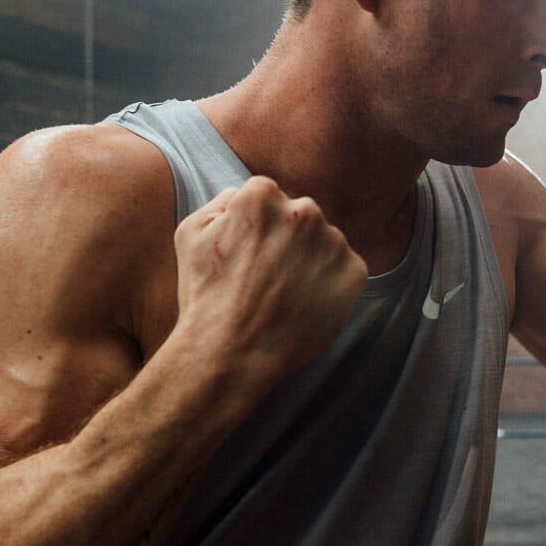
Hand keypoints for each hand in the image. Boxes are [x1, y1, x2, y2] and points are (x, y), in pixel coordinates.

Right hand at [173, 176, 367, 396]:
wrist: (231, 352)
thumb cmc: (205, 295)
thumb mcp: (191, 232)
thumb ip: (222, 200)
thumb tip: (246, 194)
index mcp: (262, 194)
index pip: (267, 197)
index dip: (254, 228)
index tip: (247, 254)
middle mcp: (303, 210)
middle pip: (298, 216)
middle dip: (286, 239)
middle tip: (265, 277)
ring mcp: (333, 241)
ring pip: (323, 242)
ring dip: (309, 260)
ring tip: (283, 294)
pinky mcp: (354, 272)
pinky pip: (344, 268)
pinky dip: (330, 283)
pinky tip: (304, 303)